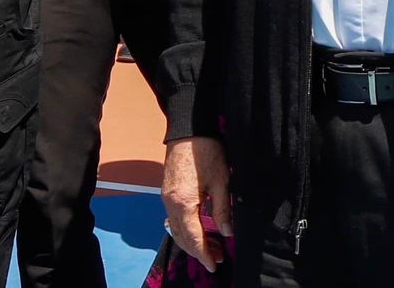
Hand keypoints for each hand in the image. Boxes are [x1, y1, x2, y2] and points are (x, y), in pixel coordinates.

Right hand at [162, 136, 232, 270]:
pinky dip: (186, 229)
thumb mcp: (221, 181)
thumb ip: (222, 209)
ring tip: (212, 247)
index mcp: (184, 203)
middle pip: (182, 237)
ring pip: (177, 229)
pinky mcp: (167, 192)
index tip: (214, 265)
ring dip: (193, 241)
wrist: (188, 129)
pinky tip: (199, 230)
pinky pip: (175, 218)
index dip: (204, 254)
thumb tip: (227, 232)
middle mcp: (170, 204)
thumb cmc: (206, 151)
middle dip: (199, 251)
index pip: (193, 238)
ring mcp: (166, 198)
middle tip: (217, 259)